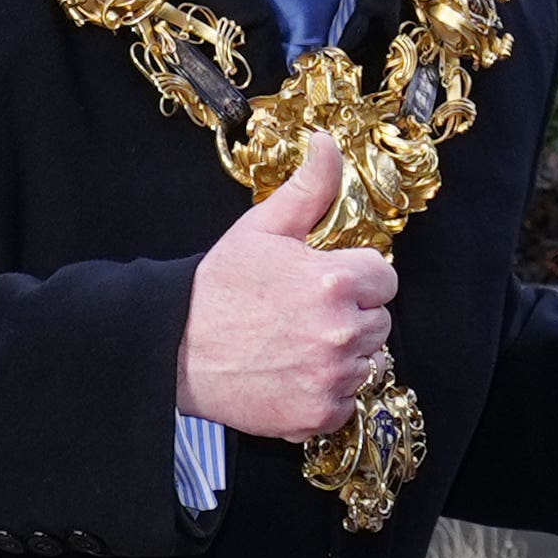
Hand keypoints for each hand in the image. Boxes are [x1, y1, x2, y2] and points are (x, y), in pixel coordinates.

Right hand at [177, 130, 397, 441]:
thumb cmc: (216, 289)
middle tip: (304, 313)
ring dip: (342, 354)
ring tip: (297, 343)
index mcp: (334, 282)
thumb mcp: (261, 229)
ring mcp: (331, 377)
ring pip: (367, 361)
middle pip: (379, 321)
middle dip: (351, 315)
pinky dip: (327, 391)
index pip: (384, 278)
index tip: (326, 282)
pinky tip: (293, 373)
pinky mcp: (318, 412)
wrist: (173, 350)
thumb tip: (328, 145)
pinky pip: (348, 400)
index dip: (356, 278)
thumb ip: (308, 189)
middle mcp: (340, 332)